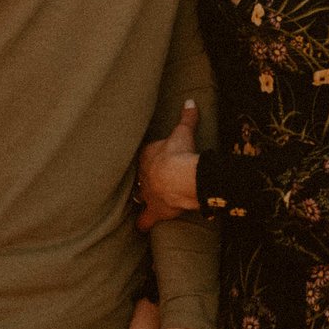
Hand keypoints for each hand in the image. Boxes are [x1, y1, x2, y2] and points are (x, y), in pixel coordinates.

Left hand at [133, 101, 200, 231]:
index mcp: (146, 156)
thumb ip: (186, 117)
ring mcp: (147, 194)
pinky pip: (145, 219)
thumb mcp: (183, 132)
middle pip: (138, 177)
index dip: (148, 159)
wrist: (179, 176)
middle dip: (142, 178)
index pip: (144, 156)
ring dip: (140, 198)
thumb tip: (190, 101)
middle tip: (148, 179)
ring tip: (141, 200)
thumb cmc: (179, 152)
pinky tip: (141, 228)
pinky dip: (144, 223)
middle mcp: (142, 176)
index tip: (154, 159)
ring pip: (138, 196)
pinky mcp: (155, 211)